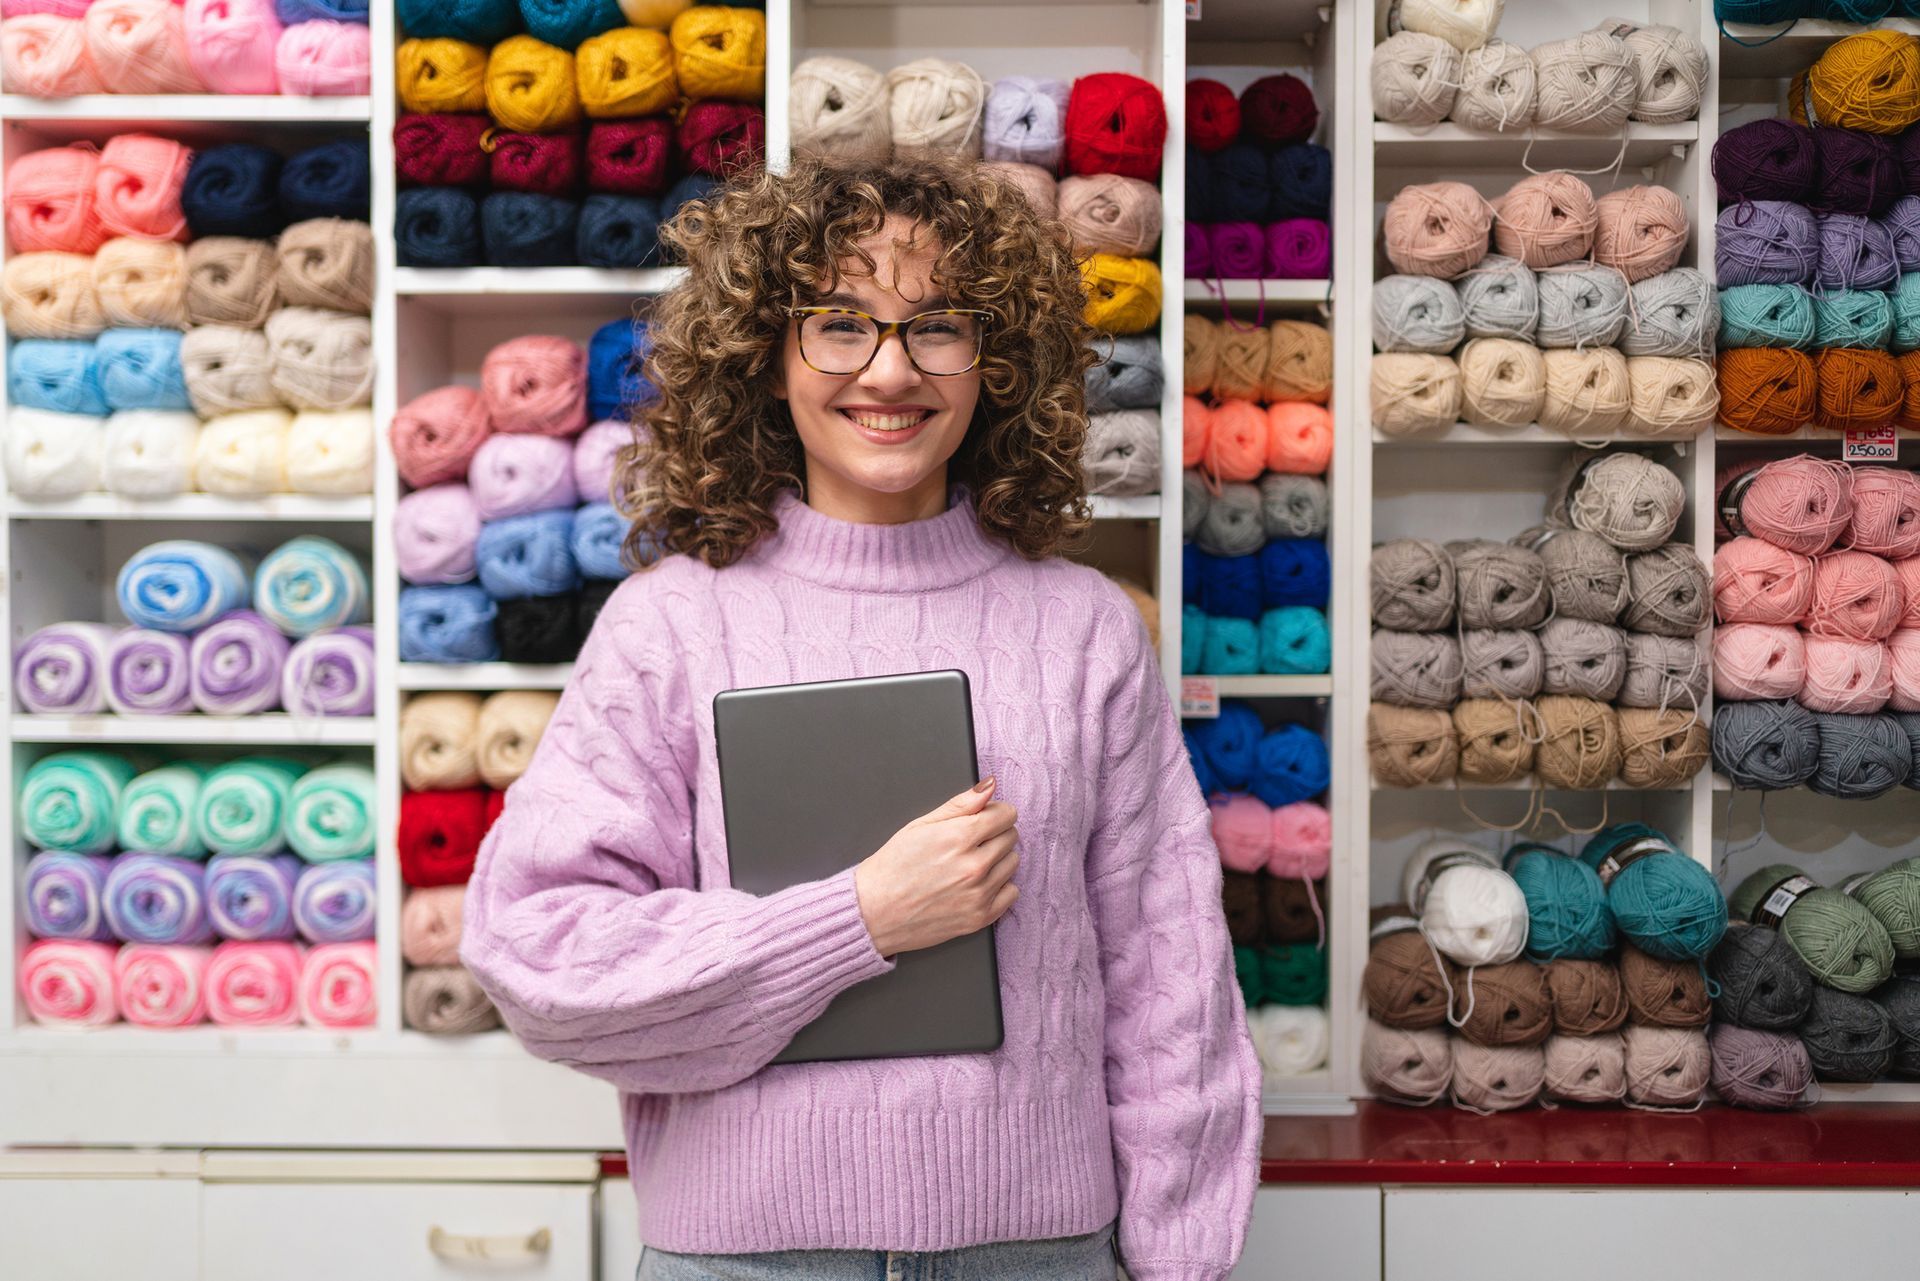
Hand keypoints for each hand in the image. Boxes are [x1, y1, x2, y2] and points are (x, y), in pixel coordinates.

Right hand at [852, 777, 1019, 958]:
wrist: (874, 912)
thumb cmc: (892, 867)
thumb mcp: (920, 825)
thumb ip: (960, 804)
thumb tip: (988, 786)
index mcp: (958, 837)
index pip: (1006, 814)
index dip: (995, 812)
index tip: (984, 818)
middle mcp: (973, 865)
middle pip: (1011, 837)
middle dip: (994, 835)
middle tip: (968, 844)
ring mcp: (979, 894)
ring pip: (1013, 863)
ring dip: (997, 860)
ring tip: (968, 864)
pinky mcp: (980, 917)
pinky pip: (1012, 893)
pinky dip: (999, 888)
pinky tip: (976, 886)